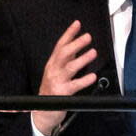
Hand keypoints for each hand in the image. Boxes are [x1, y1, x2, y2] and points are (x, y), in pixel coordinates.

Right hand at [31, 20, 97, 135]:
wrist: (41, 111)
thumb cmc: (51, 89)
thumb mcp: (55, 71)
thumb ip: (66, 59)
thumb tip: (77, 44)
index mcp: (52, 63)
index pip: (60, 45)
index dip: (68, 34)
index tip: (77, 24)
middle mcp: (53, 70)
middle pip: (63, 54)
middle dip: (76, 44)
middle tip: (88, 37)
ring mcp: (57, 81)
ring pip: (69, 68)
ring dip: (82, 59)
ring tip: (93, 52)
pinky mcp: (62, 93)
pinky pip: (74, 86)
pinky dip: (84, 81)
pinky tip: (93, 77)